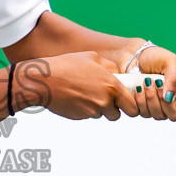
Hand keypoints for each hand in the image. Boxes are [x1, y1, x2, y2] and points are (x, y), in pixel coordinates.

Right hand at [14, 52, 136, 120]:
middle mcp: (104, 101)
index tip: (126, 102)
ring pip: (101, 114)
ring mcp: (91, 111)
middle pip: (118, 114)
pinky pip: (88, 115)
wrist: (43, 81)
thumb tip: (118, 74)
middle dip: (114, 109)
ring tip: (85, 93)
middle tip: (105, 98)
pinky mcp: (80, 117)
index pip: (133, 106)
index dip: (130, 105)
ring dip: (98, 107)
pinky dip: (84, 108)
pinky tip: (75, 97)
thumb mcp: (92, 57)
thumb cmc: (66, 65)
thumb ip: (110, 67)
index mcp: (112, 86)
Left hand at [126, 46, 175, 121]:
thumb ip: (175, 78)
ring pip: (158, 115)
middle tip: (157, 83)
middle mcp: (174, 104)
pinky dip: (139, 100)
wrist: (132, 56)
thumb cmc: (155, 57)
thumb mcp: (171, 62)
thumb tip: (170, 98)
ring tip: (146, 81)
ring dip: (151, 97)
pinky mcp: (142, 109)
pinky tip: (138, 87)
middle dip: (166, 102)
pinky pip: (142, 113)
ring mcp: (158, 108)